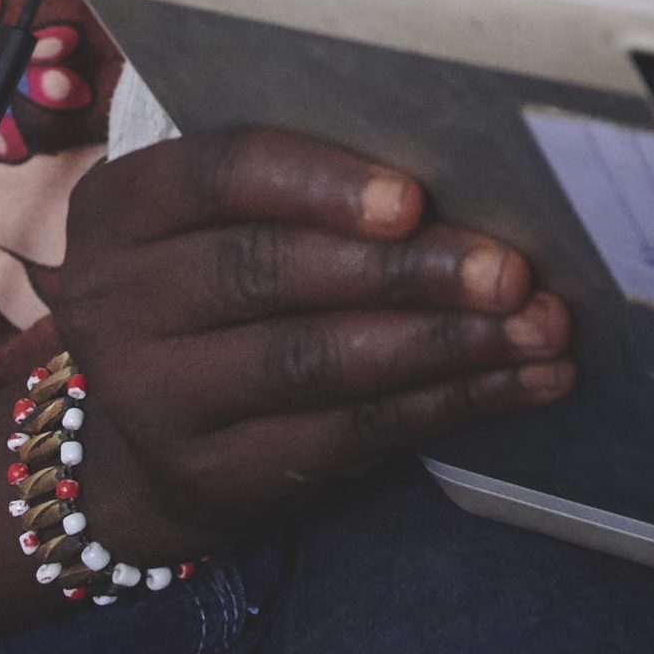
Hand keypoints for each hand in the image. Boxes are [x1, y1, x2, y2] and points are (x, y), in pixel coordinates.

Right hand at [42, 126, 572, 561]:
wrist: (135, 441)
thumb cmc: (214, 284)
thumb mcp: (217, 221)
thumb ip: (304, 191)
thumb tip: (460, 179)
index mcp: (122, 208)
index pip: (219, 176)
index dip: (321, 184)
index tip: (416, 199)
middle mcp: (115, 301)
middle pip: (272, 274)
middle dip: (406, 272)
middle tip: (511, 273)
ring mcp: (152, 398)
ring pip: (313, 364)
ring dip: (443, 346)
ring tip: (538, 331)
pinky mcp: (209, 478)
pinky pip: (340, 437)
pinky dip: (439, 406)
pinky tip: (509, 384)